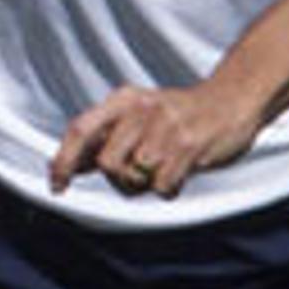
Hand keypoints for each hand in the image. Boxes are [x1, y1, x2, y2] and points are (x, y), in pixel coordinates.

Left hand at [50, 80, 267, 200]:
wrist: (232, 100)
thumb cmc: (182, 112)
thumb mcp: (137, 113)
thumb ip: (106, 136)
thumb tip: (73, 165)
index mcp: (123, 100)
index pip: (80, 129)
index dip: (63, 160)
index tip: (57, 183)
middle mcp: (141, 109)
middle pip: (106, 162)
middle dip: (118, 178)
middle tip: (137, 174)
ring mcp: (166, 127)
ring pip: (134, 177)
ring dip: (145, 184)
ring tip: (162, 169)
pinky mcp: (189, 146)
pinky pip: (162, 186)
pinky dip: (168, 188)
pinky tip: (179, 172)